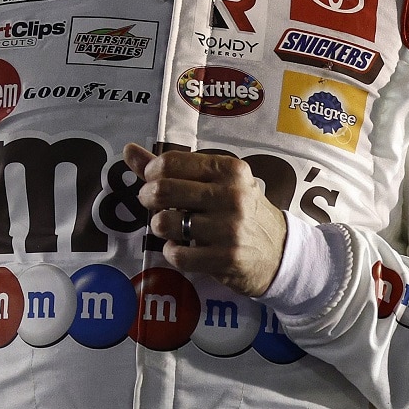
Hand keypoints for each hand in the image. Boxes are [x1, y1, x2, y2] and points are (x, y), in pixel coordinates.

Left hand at [123, 142, 286, 296]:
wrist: (279, 251)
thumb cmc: (239, 211)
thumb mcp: (215, 182)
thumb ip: (171, 167)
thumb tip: (128, 150)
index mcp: (228, 169)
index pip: (170, 162)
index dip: (151, 173)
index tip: (152, 181)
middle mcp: (231, 195)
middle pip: (162, 191)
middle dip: (148, 199)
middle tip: (154, 206)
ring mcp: (230, 227)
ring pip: (165, 224)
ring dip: (159, 227)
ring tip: (170, 228)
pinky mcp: (227, 258)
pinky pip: (178, 255)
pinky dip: (172, 252)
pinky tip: (182, 248)